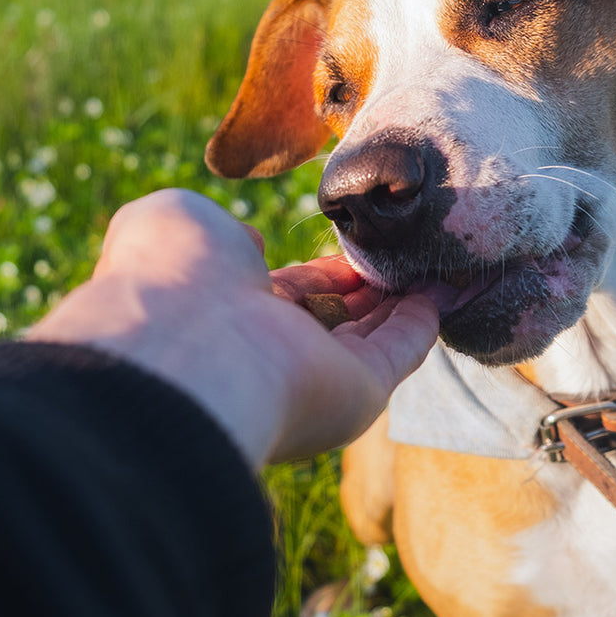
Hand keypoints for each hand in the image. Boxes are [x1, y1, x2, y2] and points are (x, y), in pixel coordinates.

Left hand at [26, 189, 438, 467]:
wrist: (182, 347)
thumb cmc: (169, 277)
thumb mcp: (176, 222)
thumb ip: (217, 229)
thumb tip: (255, 248)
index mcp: (224, 314)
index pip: (286, 293)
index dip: (322, 270)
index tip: (357, 240)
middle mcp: (270, 352)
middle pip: (335, 317)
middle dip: (371, 286)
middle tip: (409, 251)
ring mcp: (314, 376)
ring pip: (372, 335)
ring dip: (406, 300)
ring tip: (443, 262)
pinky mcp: (358, 394)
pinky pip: (399, 352)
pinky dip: (424, 321)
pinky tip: (446, 290)